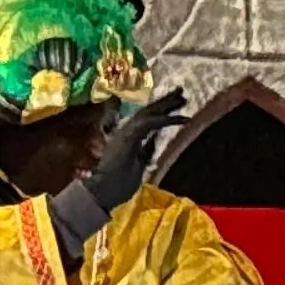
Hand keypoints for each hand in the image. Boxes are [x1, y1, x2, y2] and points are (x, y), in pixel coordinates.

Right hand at [46, 93, 187, 261]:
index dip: (160, 111)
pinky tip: (180, 118)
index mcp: (128, 137)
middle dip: (165, 102)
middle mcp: (126, 130)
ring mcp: (126, 132)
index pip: (146, 119)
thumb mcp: (137, 165)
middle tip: (181, 92)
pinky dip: (166, 120)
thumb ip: (144, 151)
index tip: (176, 105)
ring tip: (182, 97)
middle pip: (148, 111)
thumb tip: (154, 142)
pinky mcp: (129, 137)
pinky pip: (150, 124)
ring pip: (149, 113)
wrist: (102, 192)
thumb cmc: (117, 184)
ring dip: (167, 105)